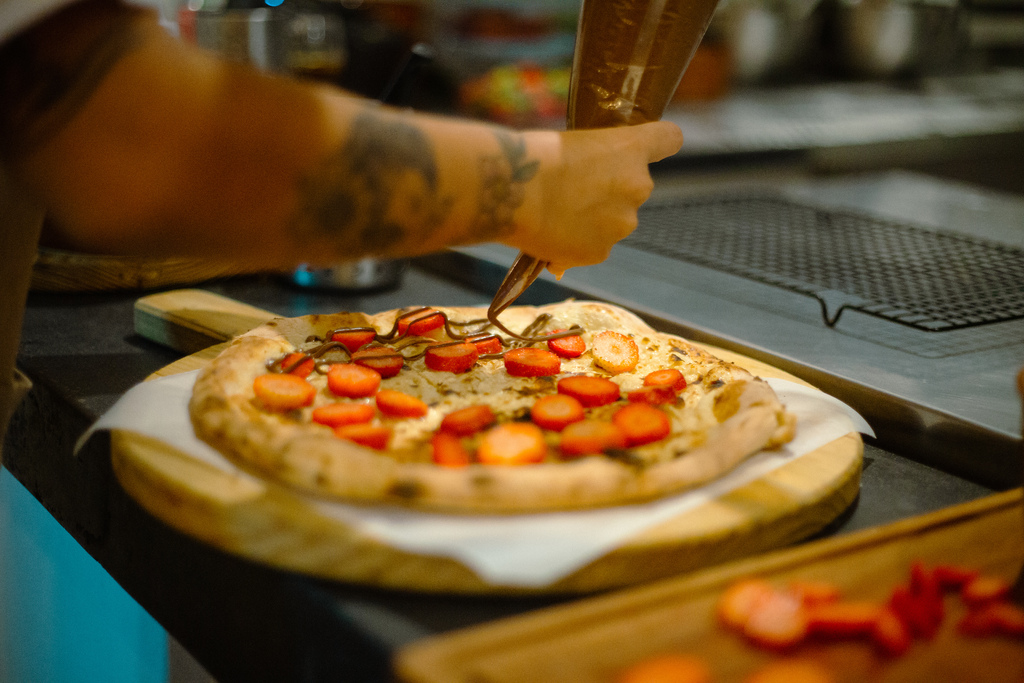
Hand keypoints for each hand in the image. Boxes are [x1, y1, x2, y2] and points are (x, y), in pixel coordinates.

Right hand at [510, 120, 682, 275]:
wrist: (511, 190)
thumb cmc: (532, 156)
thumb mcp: (572, 143)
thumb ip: (596, 161)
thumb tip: (587, 188)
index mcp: (632, 148)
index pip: (668, 139)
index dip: (657, 143)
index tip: (644, 148)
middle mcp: (638, 186)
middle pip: (633, 189)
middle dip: (610, 192)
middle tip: (572, 191)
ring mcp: (622, 223)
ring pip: (613, 222)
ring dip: (594, 222)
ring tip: (555, 215)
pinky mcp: (601, 252)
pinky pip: (593, 248)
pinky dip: (575, 246)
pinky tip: (550, 235)